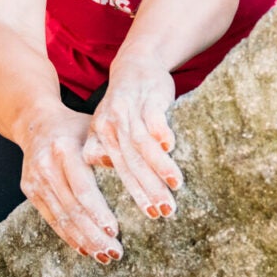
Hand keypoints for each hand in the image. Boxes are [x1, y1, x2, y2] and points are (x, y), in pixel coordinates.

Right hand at [17, 105, 123, 263]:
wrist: (35, 122)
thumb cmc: (75, 128)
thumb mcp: (94, 130)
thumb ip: (110, 152)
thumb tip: (141, 173)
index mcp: (64, 149)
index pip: (83, 188)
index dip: (98, 212)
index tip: (114, 232)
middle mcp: (46, 165)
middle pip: (73, 208)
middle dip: (94, 234)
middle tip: (115, 253)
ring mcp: (34, 179)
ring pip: (61, 217)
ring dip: (83, 240)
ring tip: (103, 256)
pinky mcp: (28, 189)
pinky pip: (50, 218)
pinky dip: (68, 235)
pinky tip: (84, 249)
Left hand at [89, 62, 180, 221]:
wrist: (136, 63)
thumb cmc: (123, 101)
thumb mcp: (105, 124)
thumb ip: (102, 148)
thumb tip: (106, 168)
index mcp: (100, 135)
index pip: (117, 170)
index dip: (133, 193)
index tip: (150, 213)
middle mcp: (112, 124)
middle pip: (130, 162)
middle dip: (149, 188)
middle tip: (164, 211)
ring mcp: (130, 110)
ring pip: (142, 144)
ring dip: (159, 166)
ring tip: (175, 185)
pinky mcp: (148, 97)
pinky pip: (153, 117)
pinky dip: (161, 132)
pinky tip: (170, 147)